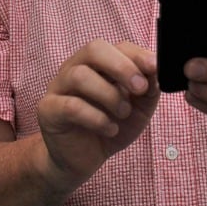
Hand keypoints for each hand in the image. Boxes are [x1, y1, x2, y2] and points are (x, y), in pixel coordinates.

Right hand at [36, 40, 158, 184]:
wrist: (82, 159)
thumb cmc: (109, 127)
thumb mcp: (138, 108)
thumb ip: (148, 88)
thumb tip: (157, 70)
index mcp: (98, 64)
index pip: (116, 46)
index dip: (137, 54)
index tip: (155, 68)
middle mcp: (75, 68)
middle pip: (93, 49)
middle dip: (121, 67)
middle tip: (139, 88)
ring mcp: (58, 88)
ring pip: (79, 76)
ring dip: (109, 95)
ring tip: (123, 113)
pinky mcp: (48, 110)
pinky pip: (70, 106)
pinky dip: (96, 118)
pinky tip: (109, 129)